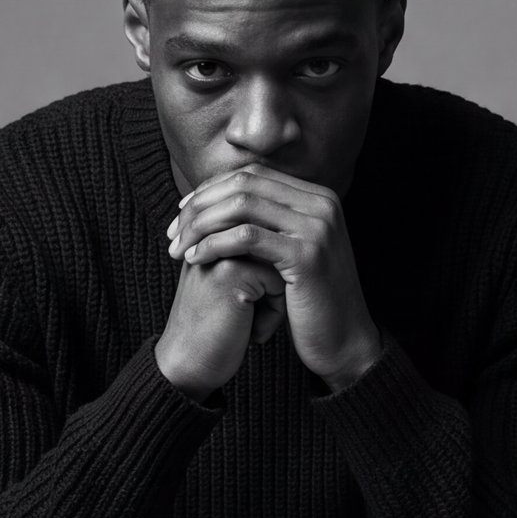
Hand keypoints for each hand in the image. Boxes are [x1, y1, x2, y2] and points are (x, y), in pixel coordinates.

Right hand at [153, 243, 286, 398]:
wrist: (187, 365)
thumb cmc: (211, 331)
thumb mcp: (226, 286)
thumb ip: (248, 260)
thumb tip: (289, 247)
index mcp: (207, 237)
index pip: (263, 246)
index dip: (264, 281)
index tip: (242, 310)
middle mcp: (211, 238)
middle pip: (273, 252)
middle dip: (271, 286)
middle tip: (247, 318)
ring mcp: (220, 251)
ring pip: (279, 265)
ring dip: (274, 300)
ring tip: (248, 323)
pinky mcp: (232, 271)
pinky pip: (279, 282)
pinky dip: (274, 312)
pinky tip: (250, 332)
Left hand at [166, 165, 382, 389]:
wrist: (344, 342)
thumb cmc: (311, 304)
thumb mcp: (291, 253)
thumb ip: (268, 224)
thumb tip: (220, 202)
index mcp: (317, 197)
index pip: (252, 174)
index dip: (210, 190)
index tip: (182, 214)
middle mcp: (322, 203)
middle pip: (244, 183)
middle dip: (200, 205)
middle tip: (172, 232)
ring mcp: (317, 227)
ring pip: (242, 205)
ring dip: (201, 225)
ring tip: (177, 248)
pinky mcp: (307, 255)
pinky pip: (247, 237)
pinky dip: (214, 244)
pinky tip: (195, 259)